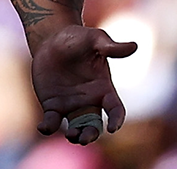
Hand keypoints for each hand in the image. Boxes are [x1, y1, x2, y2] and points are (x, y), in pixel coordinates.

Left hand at [31, 24, 137, 144]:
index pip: (116, 109)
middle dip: (91, 134)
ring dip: (75, 136)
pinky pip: (52, 121)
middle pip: (95, 125)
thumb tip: (133, 46)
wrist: (52, 41)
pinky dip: (48, 127)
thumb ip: (111, 46)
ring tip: (71, 136)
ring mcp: (71, 105)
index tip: (113, 127)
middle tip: (84, 138)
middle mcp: (90, 102)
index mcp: (104, 89)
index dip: (117, 120)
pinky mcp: (53, 105)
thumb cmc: (78, 39)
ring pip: (77, 128)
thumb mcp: (95, 39)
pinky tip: (43, 128)